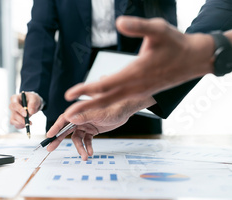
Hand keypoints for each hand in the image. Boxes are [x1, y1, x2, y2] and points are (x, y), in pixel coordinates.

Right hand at [9, 92, 42, 128]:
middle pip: (14, 113)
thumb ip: (33, 104)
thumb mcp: (34, 98)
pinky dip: (21, 126)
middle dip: (21, 119)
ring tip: (29, 123)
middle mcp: (12, 106)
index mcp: (15, 98)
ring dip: (21, 124)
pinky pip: (15, 125)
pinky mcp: (15, 119)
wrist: (34, 103)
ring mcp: (12, 113)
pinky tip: (27, 124)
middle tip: (29, 122)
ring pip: (13, 120)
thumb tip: (30, 112)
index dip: (19, 110)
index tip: (26, 114)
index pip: (14, 104)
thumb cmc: (32, 99)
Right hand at [45, 97, 155, 159]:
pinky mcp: (92, 130)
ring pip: (77, 138)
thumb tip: (70, 118)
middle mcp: (80, 117)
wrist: (126, 109)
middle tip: (50, 148)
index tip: (50, 135)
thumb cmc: (114, 107)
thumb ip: (85, 116)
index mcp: (79, 111)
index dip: (56, 127)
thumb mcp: (100, 113)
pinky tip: (90, 152)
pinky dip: (88, 147)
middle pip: (66, 129)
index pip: (64, 119)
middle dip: (59, 139)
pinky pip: (87, 140)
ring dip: (80, 148)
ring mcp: (85, 124)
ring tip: (84, 156)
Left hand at [64, 16, 214, 115]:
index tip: (69, 95)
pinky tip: (93, 103)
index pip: (106, 85)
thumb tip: (119, 22)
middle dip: (85, 109)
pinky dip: (104, 104)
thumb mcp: (158, 29)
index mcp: (136, 73)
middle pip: (106, 100)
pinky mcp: (141, 92)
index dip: (86, 90)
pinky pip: (119, 101)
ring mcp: (138, 91)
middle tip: (66, 116)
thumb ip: (138, 26)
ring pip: (111, 102)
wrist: (195, 59)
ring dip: (92, 109)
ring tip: (74, 116)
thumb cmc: (175, 42)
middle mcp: (136, 86)